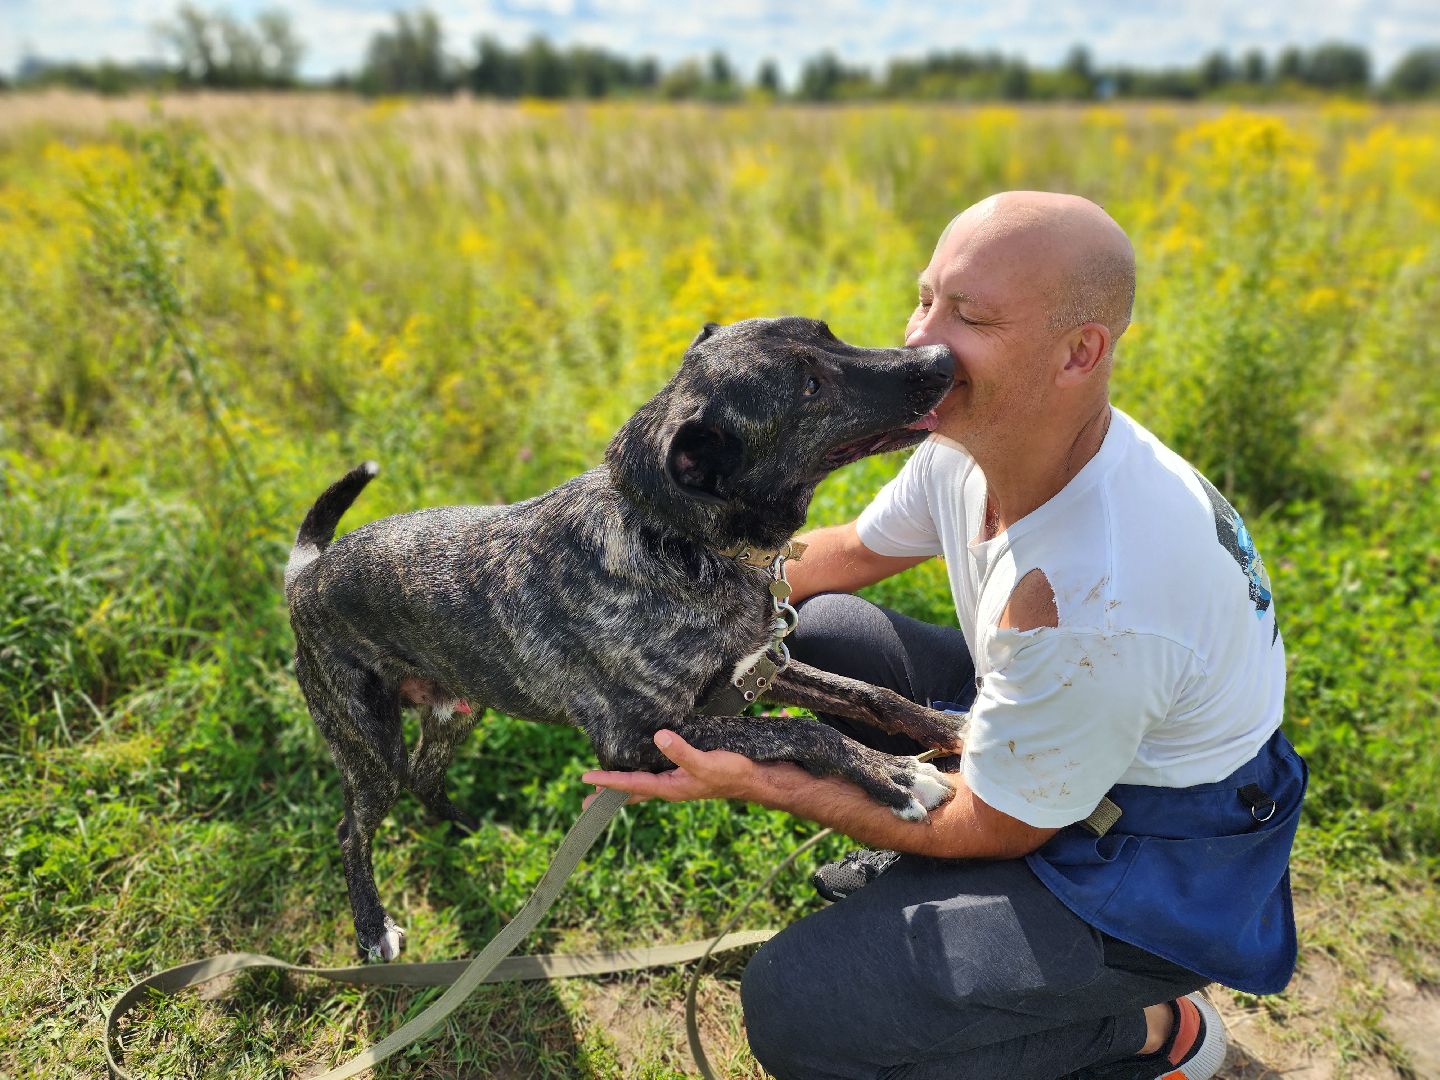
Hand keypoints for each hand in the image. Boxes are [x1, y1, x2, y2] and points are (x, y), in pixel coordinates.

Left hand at [581, 729, 764, 807]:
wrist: (752, 779)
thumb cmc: (730, 772)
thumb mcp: (705, 761)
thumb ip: (681, 751)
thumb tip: (658, 737)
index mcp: (669, 787)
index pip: (631, 784)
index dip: (607, 781)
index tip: (585, 779)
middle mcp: (669, 787)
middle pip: (631, 793)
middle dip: (608, 796)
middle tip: (584, 803)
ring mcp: (676, 782)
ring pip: (641, 787)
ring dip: (621, 787)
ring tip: (602, 790)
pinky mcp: (683, 775)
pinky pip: (653, 777)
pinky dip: (639, 776)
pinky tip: (639, 769)